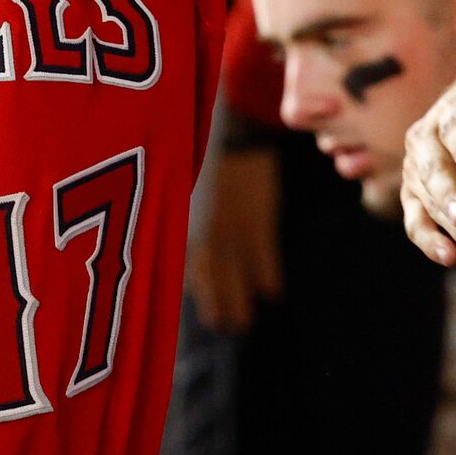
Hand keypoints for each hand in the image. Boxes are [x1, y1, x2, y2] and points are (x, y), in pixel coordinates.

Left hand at [187, 146, 282, 332]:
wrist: (238, 128)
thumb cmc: (210, 154)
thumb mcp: (187, 184)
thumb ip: (184, 214)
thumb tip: (183, 243)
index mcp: (186, 217)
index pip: (184, 258)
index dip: (192, 288)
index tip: (198, 310)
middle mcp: (204, 224)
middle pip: (207, 272)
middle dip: (213, 302)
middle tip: (222, 327)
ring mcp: (231, 222)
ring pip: (232, 269)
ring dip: (237, 298)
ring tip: (242, 324)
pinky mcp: (258, 215)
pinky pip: (261, 250)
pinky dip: (266, 272)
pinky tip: (272, 293)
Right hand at [400, 83, 455, 264]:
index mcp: (454, 110)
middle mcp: (427, 137)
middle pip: (432, 165)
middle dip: (446, 192)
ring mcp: (417, 167)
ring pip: (425, 198)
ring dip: (447, 225)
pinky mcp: (417, 194)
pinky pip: (416, 218)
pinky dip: (428, 239)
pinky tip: (450, 257)